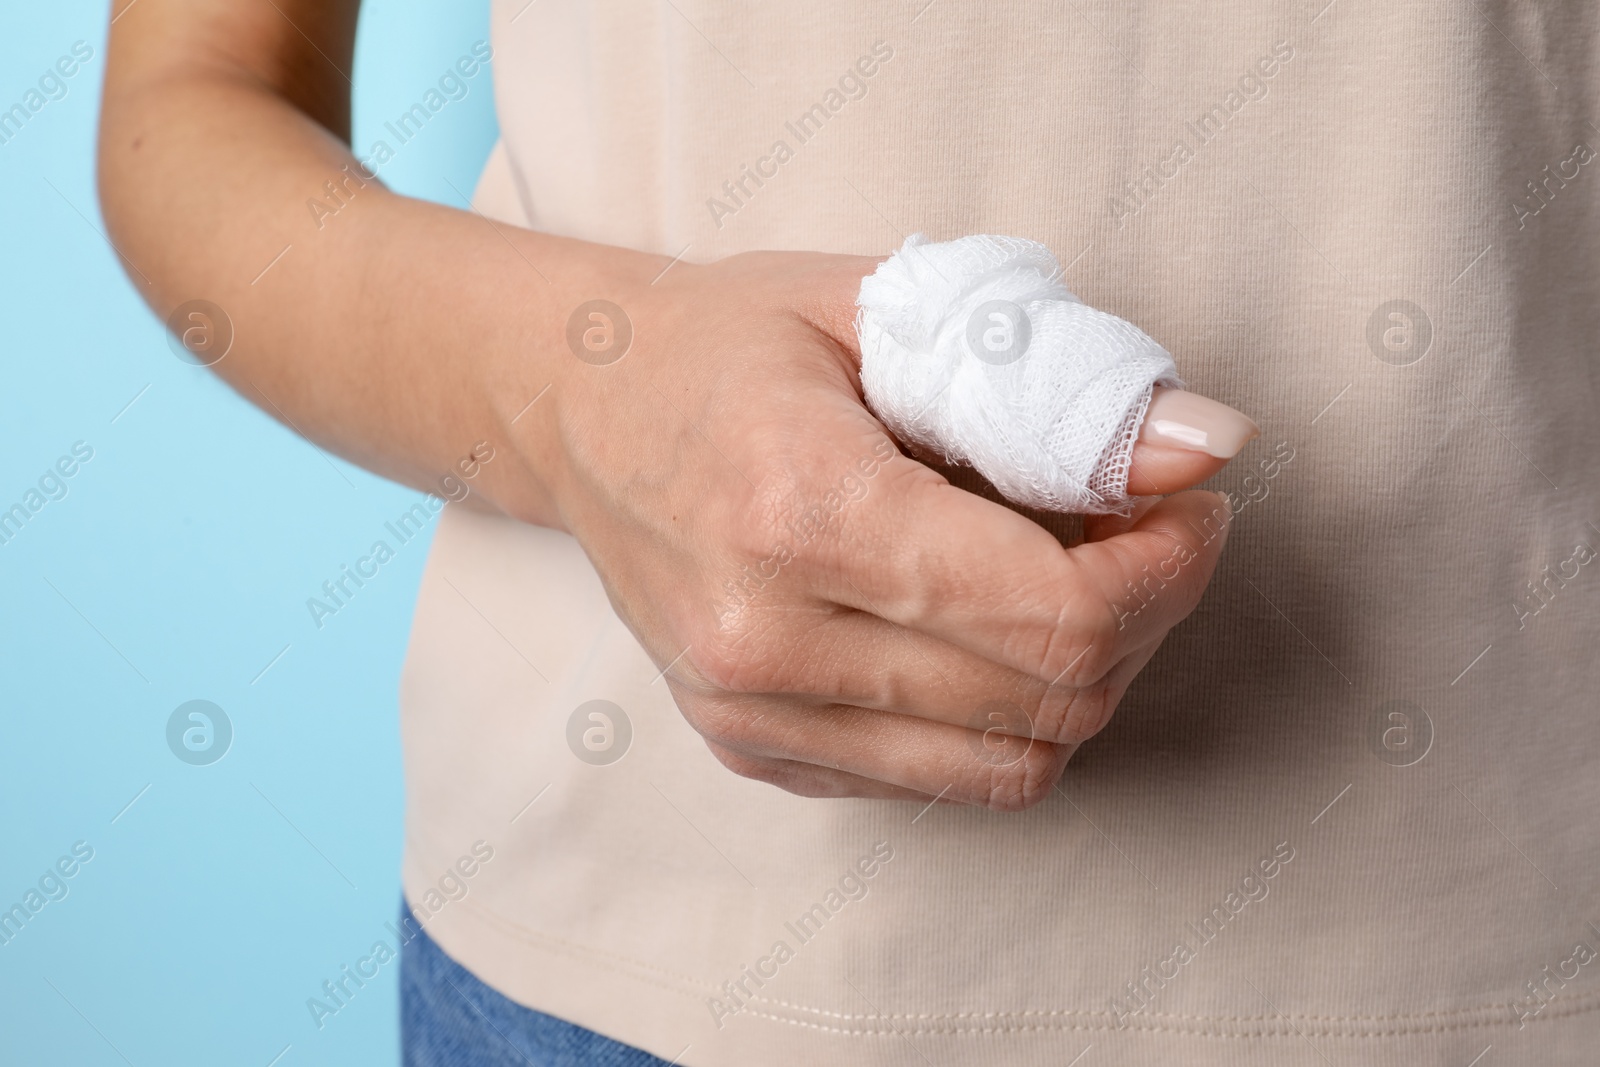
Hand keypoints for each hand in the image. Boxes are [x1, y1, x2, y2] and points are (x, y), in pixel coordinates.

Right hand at [517, 249, 1247, 809]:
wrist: (578, 408)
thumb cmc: (731, 341)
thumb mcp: (894, 314)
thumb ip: (1054, 381)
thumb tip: (1211, 447)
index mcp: (801, 511)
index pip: (1056, 614)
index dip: (1168, 570)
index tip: (1191, 507)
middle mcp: (766, 640)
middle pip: (1050, 700)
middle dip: (1144, 617)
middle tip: (1145, 528)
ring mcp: (749, 713)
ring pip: (1010, 765)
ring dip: (1087, 677)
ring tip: (1074, 577)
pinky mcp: (750, 749)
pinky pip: (941, 779)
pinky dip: (1005, 715)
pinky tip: (990, 624)